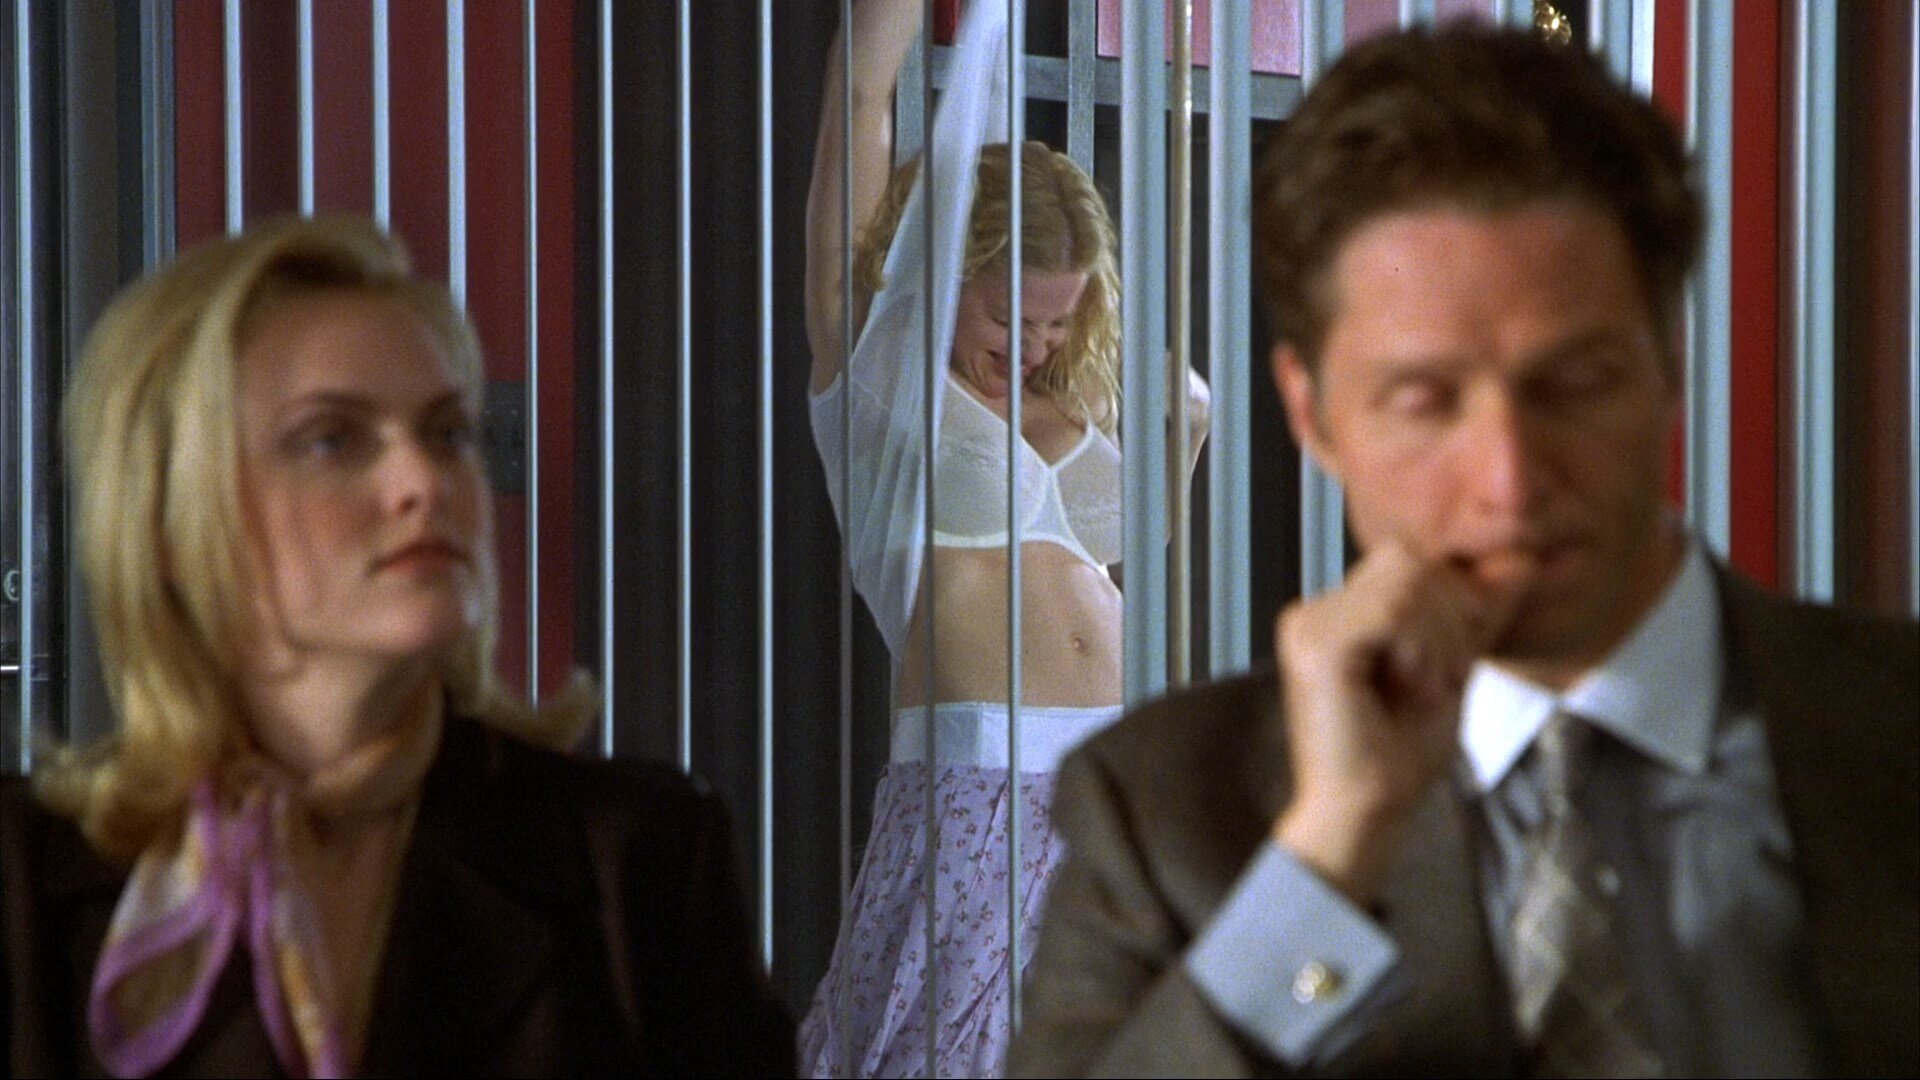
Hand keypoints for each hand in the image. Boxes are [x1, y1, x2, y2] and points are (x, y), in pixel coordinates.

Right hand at [1270, 541, 1518, 903]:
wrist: (1365, 816)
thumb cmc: (1399, 757)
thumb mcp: (1450, 668)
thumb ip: (1476, 615)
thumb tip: (1522, 560)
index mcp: (1335, 616)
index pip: (1405, 561)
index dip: (1449, 599)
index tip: (1452, 666)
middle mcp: (1311, 612)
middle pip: (1405, 559)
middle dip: (1449, 615)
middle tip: (1442, 682)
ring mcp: (1306, 625)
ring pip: (1404, 580)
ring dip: (1438, 638)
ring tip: (1425, 689)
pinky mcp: (1316, 645)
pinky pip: (1392, 609)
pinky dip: (1419, 647)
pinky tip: (1409, 688)